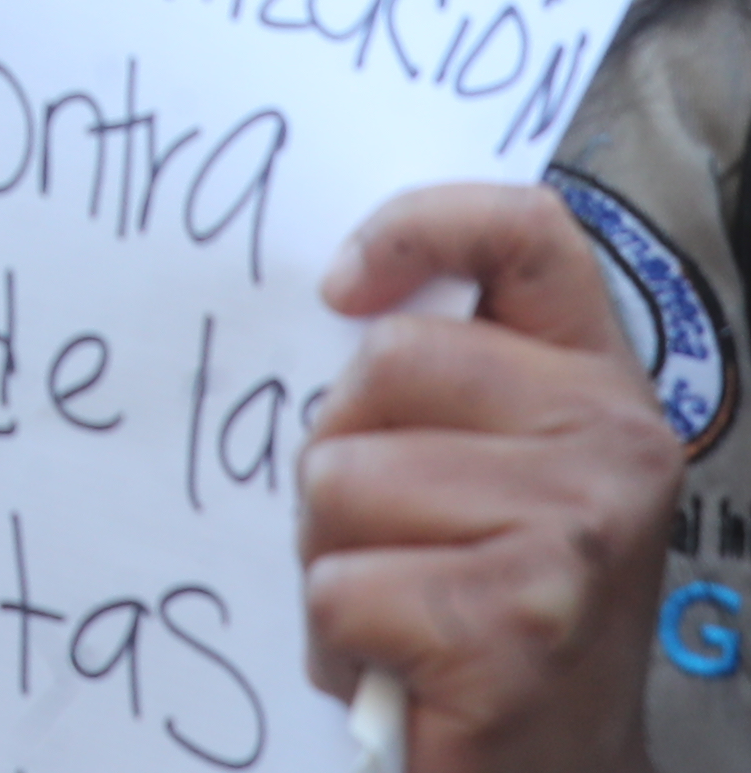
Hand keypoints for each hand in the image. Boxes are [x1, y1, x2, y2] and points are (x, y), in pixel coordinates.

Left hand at [303, 187, 675, 772]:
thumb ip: (438, 385)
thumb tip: (336, 302)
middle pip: (383, 363)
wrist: (555, 767)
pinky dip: (338, 636)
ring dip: (331, 555)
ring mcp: (573, 534)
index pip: (526, 231)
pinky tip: (401, 667)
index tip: (342, 290)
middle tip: (387, 534)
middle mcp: (611, 445)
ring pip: (340, 478)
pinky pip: (339, 584)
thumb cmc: (484, 604)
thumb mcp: (482, 469)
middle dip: (341, 450)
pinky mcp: (515, 622)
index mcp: (599, 385)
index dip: (416, 225)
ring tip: (400, 606)